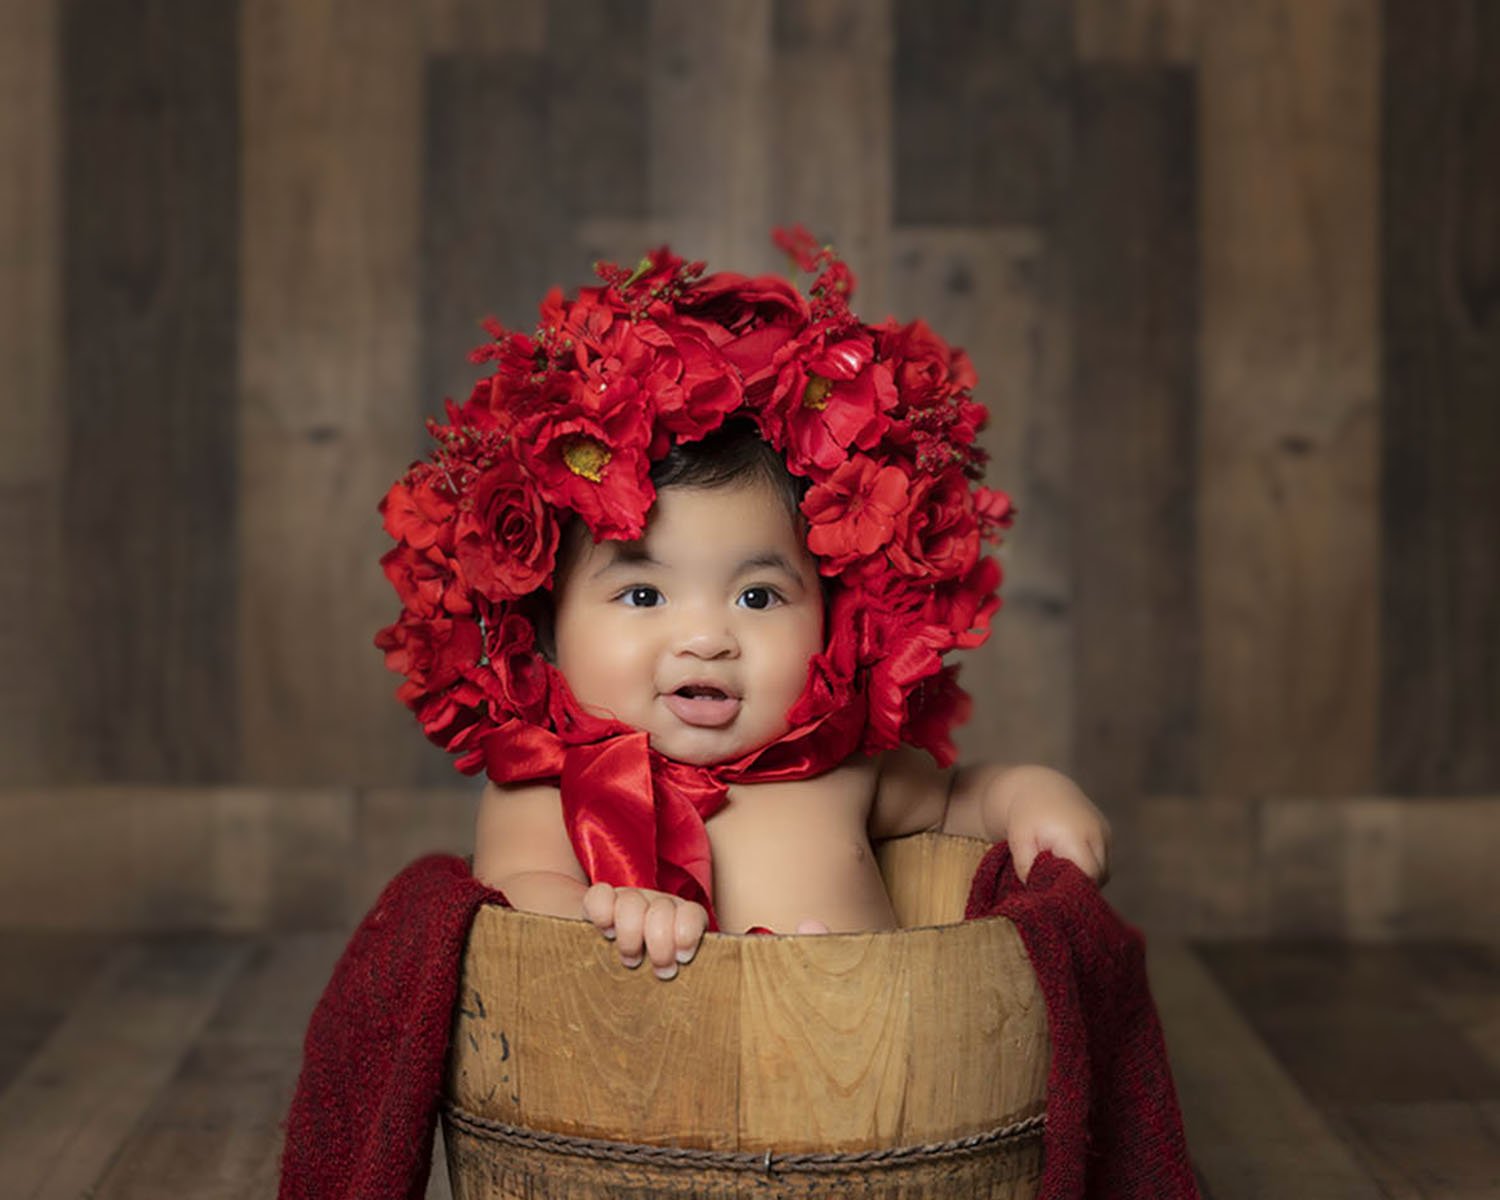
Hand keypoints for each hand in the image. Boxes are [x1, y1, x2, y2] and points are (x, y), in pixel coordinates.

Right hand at [582, 883, 708, 980]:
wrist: (606, 969)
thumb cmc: (648, 988)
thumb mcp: (672, 987)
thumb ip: (687, 991)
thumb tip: (694, 1014)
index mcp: (682, 923)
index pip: (691, 914)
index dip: (687, 933)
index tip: (681, 959)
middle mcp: (658, 907)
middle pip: (662, 908)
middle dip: (659, 942)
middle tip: (657, 971)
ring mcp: (629, 901)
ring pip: (631, 901)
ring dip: (629, 934)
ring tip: (630, 961)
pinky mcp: (600, 900)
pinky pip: (600, 894)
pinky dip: (601, 913)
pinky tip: (604, 933)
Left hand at [999, 767, 1110, 885]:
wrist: (1037, 786)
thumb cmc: (1026, 815)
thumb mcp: (1019, 841)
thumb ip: (1027, 867)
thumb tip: (1038, 891)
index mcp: (1075, 837)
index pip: (1087, 877)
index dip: (1073, 888)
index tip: (1054, 891)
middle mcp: (1097, 834)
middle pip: (1099, 876)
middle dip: (1080, 885)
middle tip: (1056, 884)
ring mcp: (1105, 832)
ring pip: (1104, 870)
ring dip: (1086, 875)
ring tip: (1061, 868)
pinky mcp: (1107, 831)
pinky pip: (1103, 859)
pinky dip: (1090, 864)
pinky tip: (1070, 858)